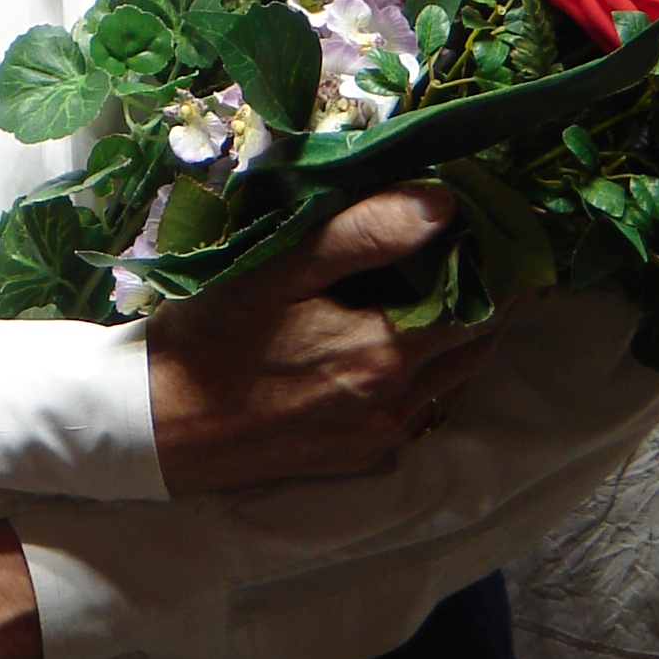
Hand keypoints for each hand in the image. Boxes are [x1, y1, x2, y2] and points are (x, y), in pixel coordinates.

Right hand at [146, 185, 507, 494]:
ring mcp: (381, 435)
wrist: (158, 426)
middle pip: (480, 342)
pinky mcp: (361, 454)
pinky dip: (437, 366)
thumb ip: (365, 234)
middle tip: (489, 239)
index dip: (501, 258)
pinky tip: (412, 333)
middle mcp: (398, 403)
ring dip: (468, 330)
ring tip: (458, 276)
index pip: (482, 302)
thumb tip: (444, 203)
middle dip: (494, 291)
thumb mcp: (281, 269)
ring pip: (457, 377)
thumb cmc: (213, 337)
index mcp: (385, 354)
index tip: (501, 215)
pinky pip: (426, 405)